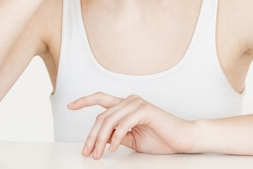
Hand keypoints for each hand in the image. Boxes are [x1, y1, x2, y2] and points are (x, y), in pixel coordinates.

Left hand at [68, 92, 194, 158]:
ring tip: (98, 153)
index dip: (84, 100)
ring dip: (100, 139)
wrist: (182, 139)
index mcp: (126, 105)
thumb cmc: (160, 138)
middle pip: (101, 116)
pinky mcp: (144, 110)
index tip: (70, 105)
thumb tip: (100, 140)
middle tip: (88, 152)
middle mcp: (130, 100)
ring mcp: (137, 103)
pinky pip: (123, 124)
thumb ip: (116, 135)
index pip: (101, 99)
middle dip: (91, 136)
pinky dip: (115, 137)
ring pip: (109, 120)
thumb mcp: (132, 139)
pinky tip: (112, 148)